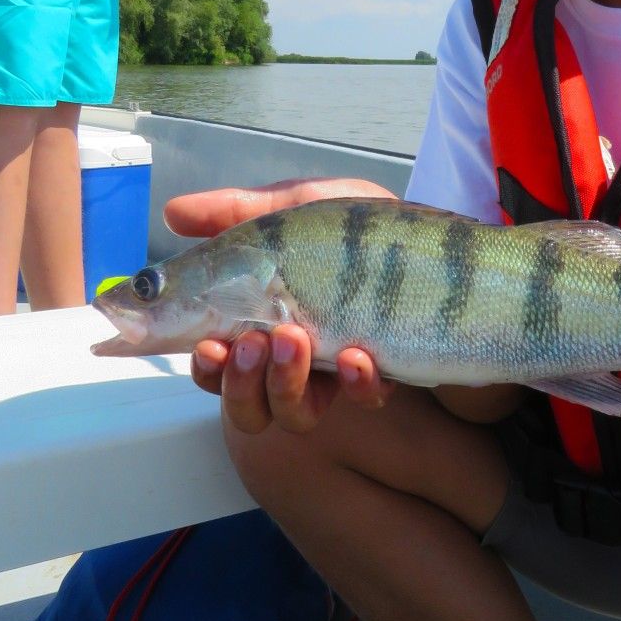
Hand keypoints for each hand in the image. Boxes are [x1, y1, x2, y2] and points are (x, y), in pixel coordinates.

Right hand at [166, 178, 396, 431]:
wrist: (448, 247)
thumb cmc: (365, 234)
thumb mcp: (300, 206)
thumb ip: (238, 212)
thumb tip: (172, 212)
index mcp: (264, 320)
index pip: (216, 363)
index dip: (205, 367)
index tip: (207, 345)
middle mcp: (295, 357)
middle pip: (246, 406)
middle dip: (239, 384)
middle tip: (250, 342)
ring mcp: (339, 372)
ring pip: (294, 415)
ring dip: (285, 383)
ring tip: (297, 338)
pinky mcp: (385, 377)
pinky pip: (363, 400)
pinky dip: (356, 383)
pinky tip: (358, 355)